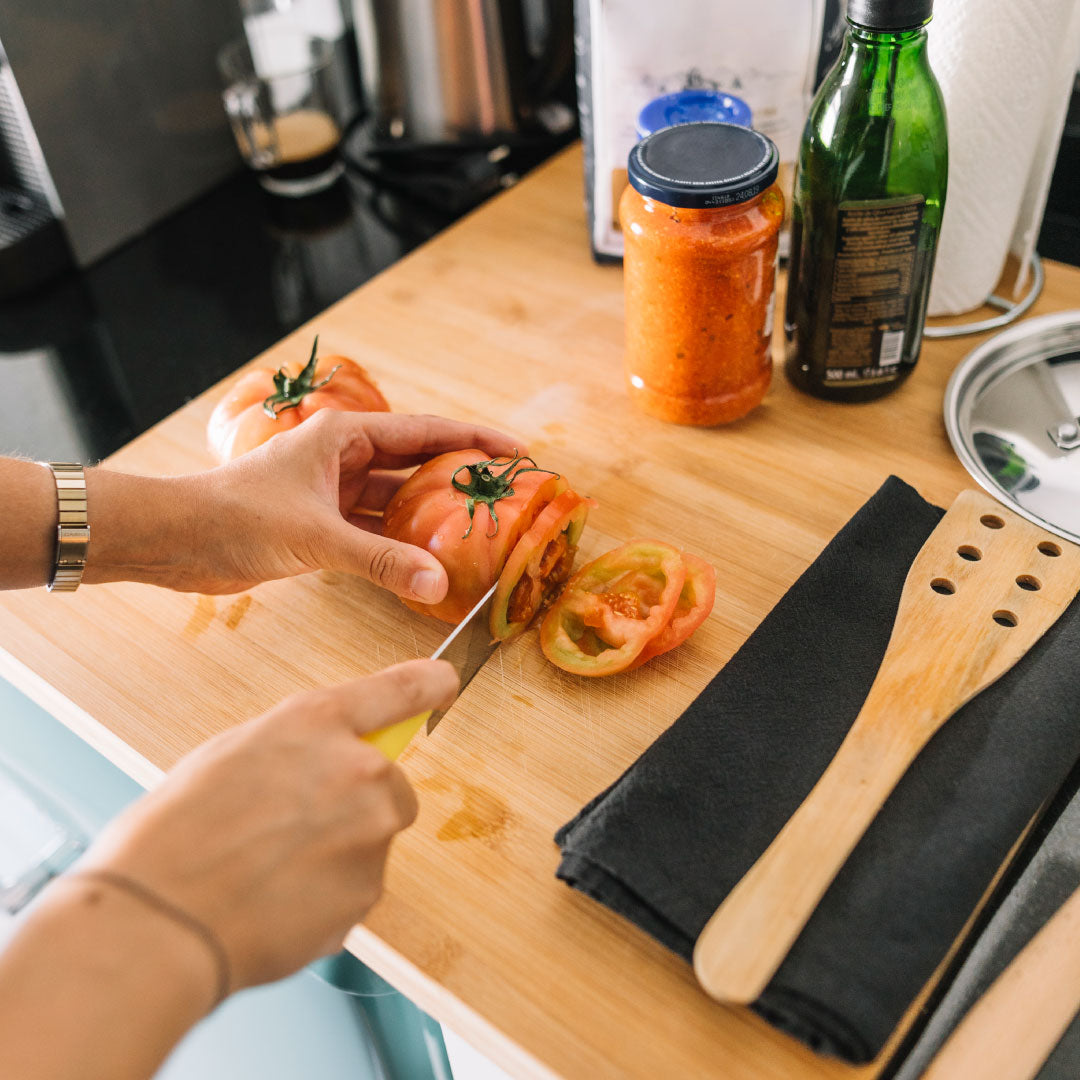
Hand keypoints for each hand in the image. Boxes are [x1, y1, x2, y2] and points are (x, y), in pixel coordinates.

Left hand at [80, 411, 517, 599]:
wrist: (177, 541)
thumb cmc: (235, 517)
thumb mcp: (316, 536)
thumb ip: (380, 561)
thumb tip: (437, 584)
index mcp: (344, 436)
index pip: (426, 430)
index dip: (475, 439)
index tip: (517, 453)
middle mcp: (344, 457)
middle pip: (418, 462)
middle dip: (461, 477)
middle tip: (507, 495)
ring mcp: (335, 492)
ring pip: (399, 500)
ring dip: (433, 515)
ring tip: (480, 530)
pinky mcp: (324, 525)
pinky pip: (378, 531)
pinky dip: (403, 545)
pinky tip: (431, 561)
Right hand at [80, 659, 457, 991]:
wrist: (160, 920)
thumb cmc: (176, 833)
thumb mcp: (233, 753)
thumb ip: (298, 748)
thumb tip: (325, 763)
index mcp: (317, 722)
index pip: (398, 689)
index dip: (428, 684)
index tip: (445, 682)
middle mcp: (359, 771)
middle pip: (391, 786)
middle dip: (358, 805)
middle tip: (293, 828)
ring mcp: (369, 835)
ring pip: (370, 842)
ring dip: (337, 853)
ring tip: (267, 870)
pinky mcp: (366, 894)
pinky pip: (353, 889)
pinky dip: (324, 896)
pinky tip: (272, 900)